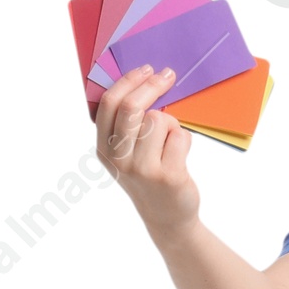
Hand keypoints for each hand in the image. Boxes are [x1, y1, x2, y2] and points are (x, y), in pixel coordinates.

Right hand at [94, 64, 200, 238]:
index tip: (146, 69)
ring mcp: (142, 169)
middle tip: (168, 75)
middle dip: (152, 85)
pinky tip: (179, 155)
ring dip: (170, 123)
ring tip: (169, 142)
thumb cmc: (149, 176)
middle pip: (132, 107)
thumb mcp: (127, 152)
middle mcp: (118, 160)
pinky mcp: (167, 176)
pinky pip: (180, 136)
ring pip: (159, 120)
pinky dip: (184, 140)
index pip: (109, 104)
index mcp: (103, 148)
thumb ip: (126, 123)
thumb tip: (142, 78)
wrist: (167, 218)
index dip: (128, 81)